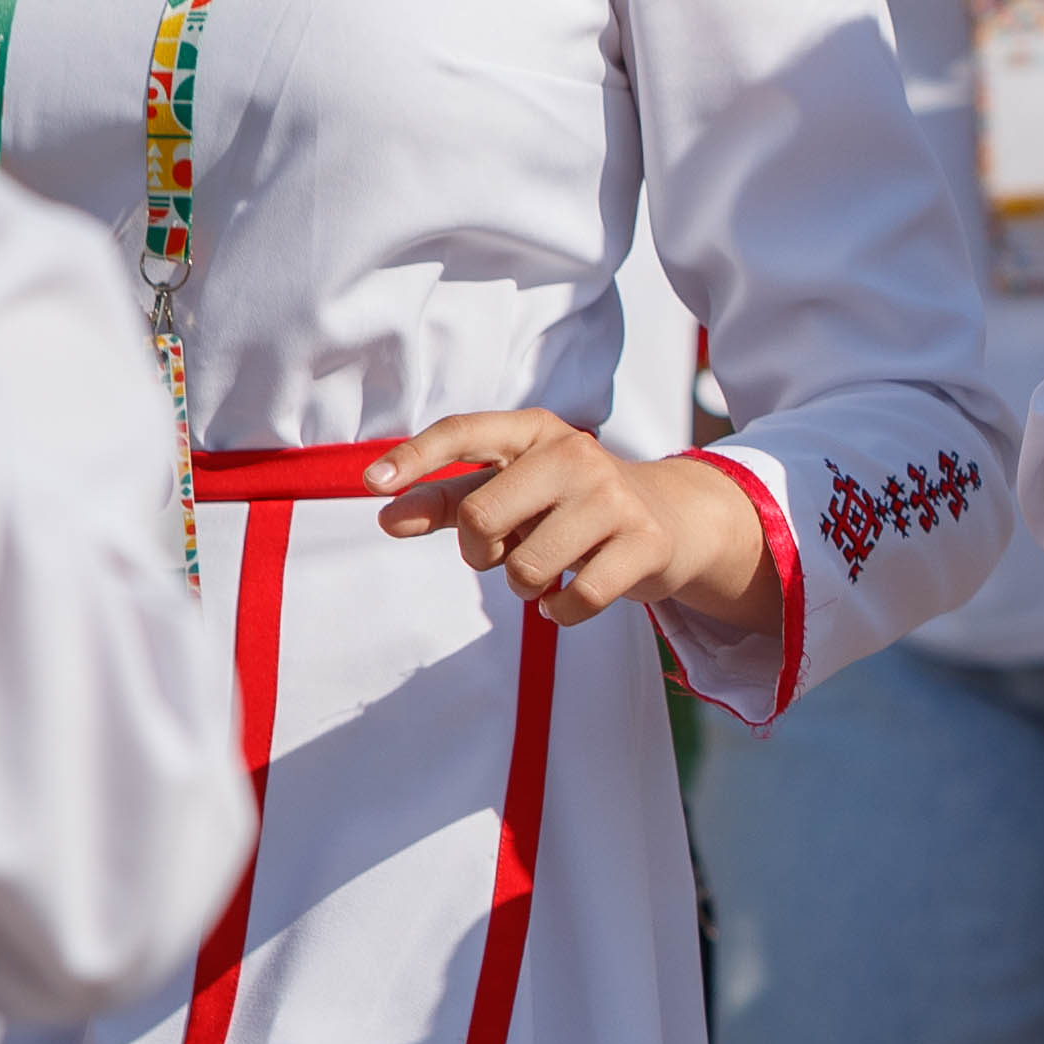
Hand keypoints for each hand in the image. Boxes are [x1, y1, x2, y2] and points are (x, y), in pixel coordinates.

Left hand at [369, 409, 770, 631]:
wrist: (672, 518)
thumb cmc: (569, 504)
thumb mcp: (511, 491)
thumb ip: (447, 502)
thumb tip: (385, 517)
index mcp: (535, 431)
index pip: (465, 432)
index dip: (415, 457)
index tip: (372, 484)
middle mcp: (575, 454)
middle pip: (481, 516)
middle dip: (479, 551)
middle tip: (503, 552)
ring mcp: (615, 498)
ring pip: (526, 567)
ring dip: (523, 585)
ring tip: (546, 569)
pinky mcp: (645, 543)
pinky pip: (573, 600)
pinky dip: (558, 612)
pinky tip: (566, 598)